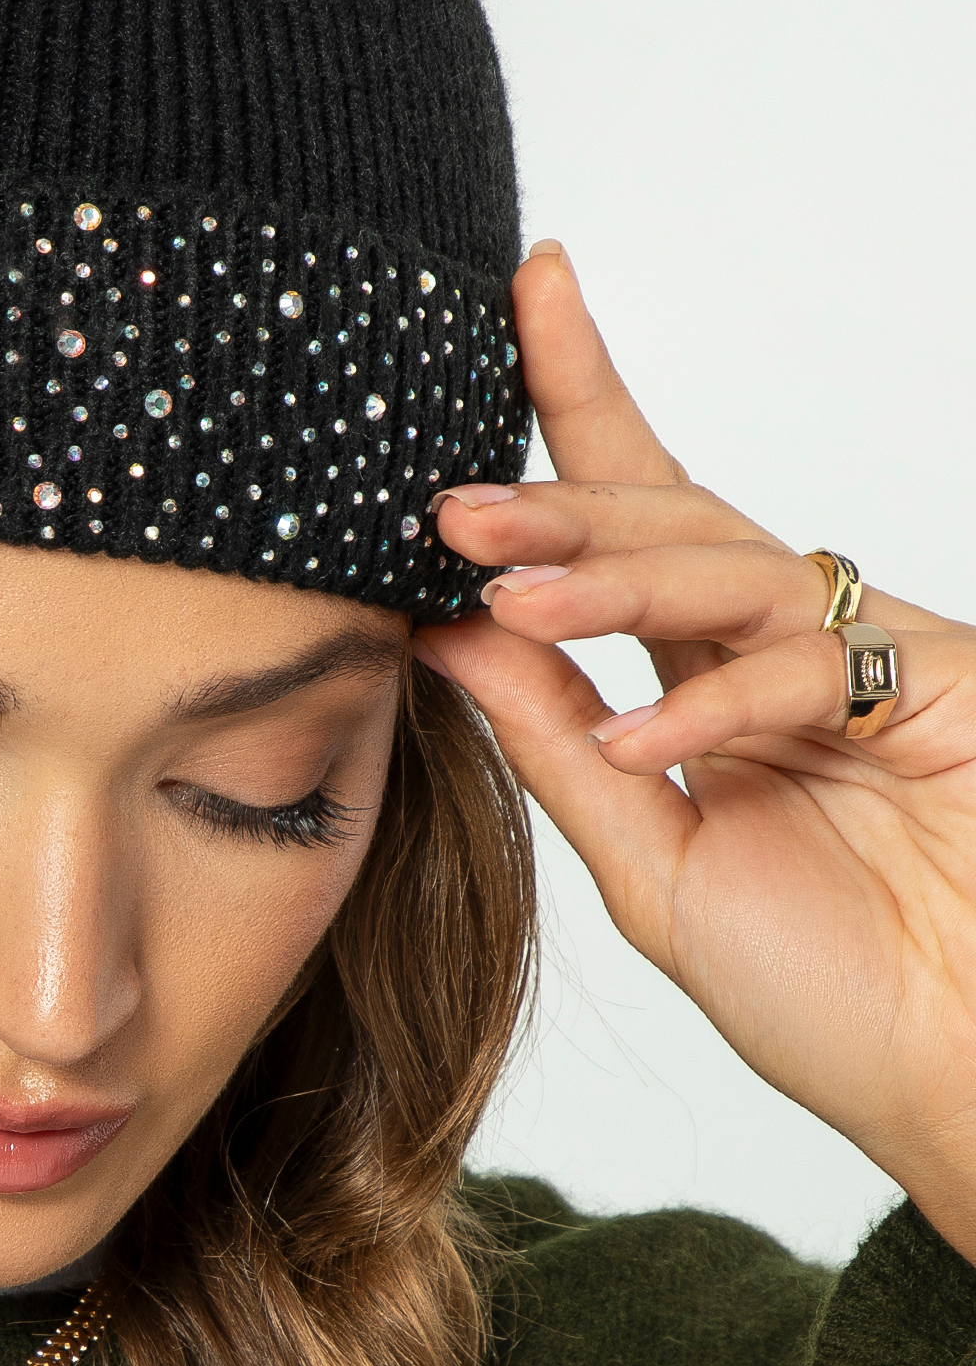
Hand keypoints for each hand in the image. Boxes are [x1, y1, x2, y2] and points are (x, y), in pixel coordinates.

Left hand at [418, 242, 975, 1263]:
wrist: (958, 1073)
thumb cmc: (827, 987)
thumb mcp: (647, 860)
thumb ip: (554, 743)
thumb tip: (441, 630)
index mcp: (709, 675)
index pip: (626, 521)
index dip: (573, 400)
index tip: (516, 292)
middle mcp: (781, 646)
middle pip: (666, 517)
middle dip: (553, 505)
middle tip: (446, 506)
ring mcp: (864, 657)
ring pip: (725, 569)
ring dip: (610, 578)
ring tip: (506, 598)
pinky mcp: (934, 688)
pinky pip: (805, 668)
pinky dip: (712, 703)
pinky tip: (637, 738)